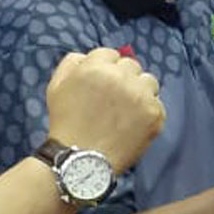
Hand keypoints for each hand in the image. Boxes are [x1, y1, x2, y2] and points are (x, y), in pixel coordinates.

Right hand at [45, 47, 165, 172]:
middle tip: (113, 99)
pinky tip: (133, 123)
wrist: (82, 159)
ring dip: (140, 91)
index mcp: (96, 68)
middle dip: (123, 78)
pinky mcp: (155, 113)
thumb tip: (89, 55)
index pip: (110, 54)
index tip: (102, 84)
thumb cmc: (66, 122)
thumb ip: (72, 63)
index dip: (105, 68)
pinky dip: (148, 111)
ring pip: (149, 81)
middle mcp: (122, 78)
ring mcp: (142, 96)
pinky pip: (157, 103)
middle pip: (132, 66)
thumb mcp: (56, 86)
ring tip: (126, 110)